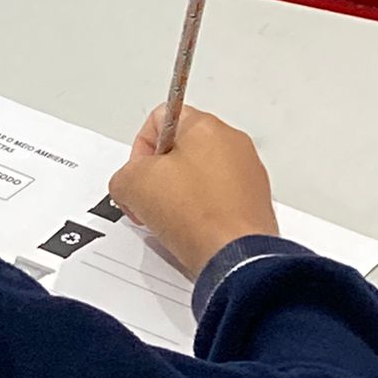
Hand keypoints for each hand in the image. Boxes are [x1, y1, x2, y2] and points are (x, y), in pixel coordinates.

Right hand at [109, 105, 277, 278]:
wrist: (236, 258)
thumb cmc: (197, 217)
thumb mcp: (132, 185)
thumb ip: (123, 174)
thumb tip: (129, 184)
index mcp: (206, 127)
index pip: (158, 118)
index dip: (140, 149)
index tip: (139, 175)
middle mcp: (233, 144)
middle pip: (180, 150)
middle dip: (159, 176)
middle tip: (152, 200)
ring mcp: (248, 174)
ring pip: (199, 176)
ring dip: (180, 196)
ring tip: (174, 220)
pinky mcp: (254, 202)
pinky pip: (218, 200)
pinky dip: (201, 213)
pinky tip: (193, 231)